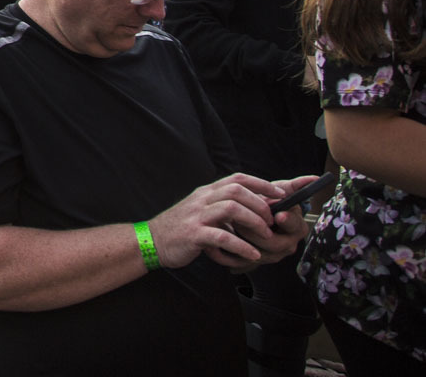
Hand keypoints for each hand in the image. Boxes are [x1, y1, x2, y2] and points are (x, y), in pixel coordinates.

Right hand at [147, 173, 294, 269]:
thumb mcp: (202, 210)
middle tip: (272, 220)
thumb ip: (223, 206)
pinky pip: (222, 237)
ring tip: (265, 235)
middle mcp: (202, 199)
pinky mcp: (194, 235)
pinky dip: (242, 246)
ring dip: (254, 222)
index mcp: (207, 192)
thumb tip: (253, 208)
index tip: (280, 194)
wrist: (153, 240)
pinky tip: (252, 255)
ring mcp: (197, 216)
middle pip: (237, 190)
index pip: (238, 179)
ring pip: (231, 208)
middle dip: (260, 204)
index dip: (262, 184)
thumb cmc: (182, 228)